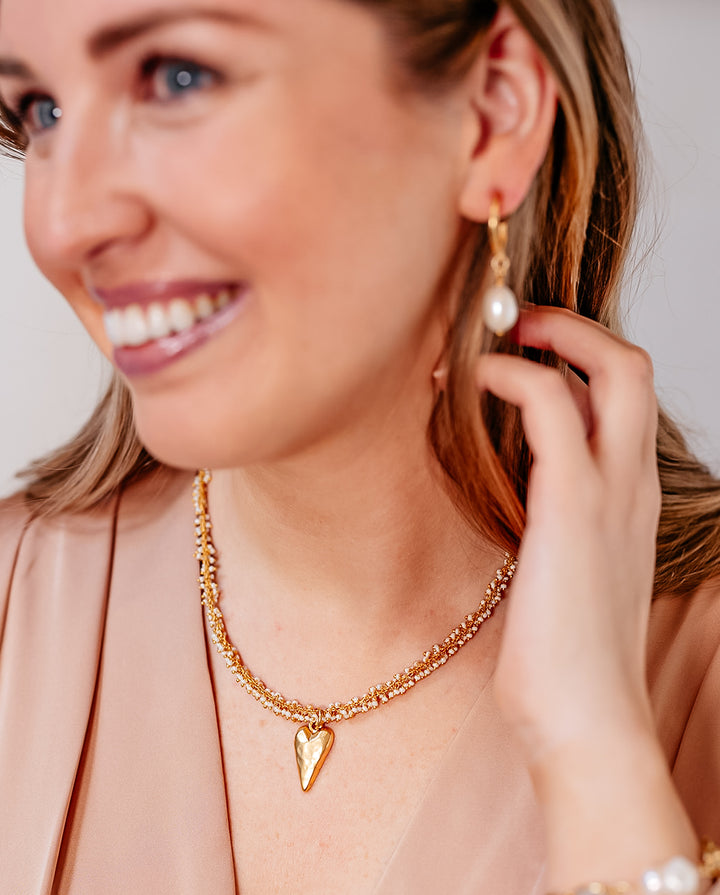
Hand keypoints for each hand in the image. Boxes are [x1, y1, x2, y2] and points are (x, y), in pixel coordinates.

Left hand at [476, 306, 696, 886]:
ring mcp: (612, 492)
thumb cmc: (564, 660)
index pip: (624, 401)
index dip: (578, 363)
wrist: (584, 724)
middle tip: (516, 327)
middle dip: (576, 329)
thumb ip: (551, 531)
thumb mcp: (563, 578)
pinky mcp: (572, 505)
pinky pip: (548, 406)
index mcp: (628, 502)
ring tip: (484, 346)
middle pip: (632, 367)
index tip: (522, 355)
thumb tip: (508, 504)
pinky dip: (508, 377)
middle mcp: (632, 485)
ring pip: (611, 370)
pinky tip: (466, 383)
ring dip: (546, 340)